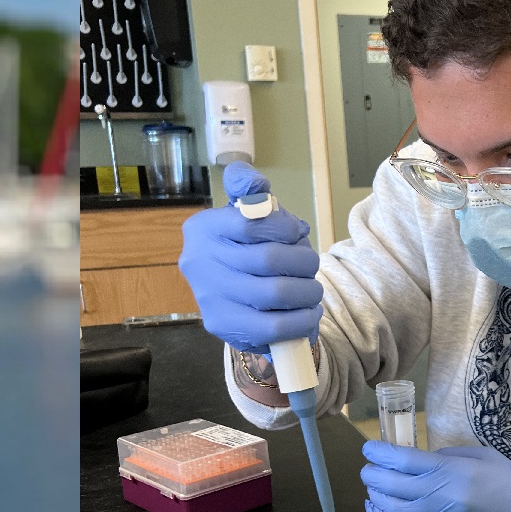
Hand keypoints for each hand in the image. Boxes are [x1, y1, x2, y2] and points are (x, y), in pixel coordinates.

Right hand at [178, 162, 322, 352]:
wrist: (231, 295)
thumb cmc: (245, 246)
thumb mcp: (245, 211)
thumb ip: (250, 188)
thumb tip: (255, 184)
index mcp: (203, 227)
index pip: (253, 222)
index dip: (286, 228)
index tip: (297, 234)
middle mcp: (198, 262)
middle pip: (269, 259)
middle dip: (303, 262)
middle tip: (311, 265)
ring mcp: (209, 298)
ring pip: (275, 293)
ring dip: (307, 291)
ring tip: (312, 290)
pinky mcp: (223, 327)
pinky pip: (273, 328)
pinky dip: (301, 320)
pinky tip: (307, 313)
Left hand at [360, 442, 510, 511]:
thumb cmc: (509, 484)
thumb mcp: (482, 456)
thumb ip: (447, 455)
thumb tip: (418, 460)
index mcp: (452, 471)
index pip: (404, 460)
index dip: (381, 454)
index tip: (369, 448)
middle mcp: (441, 495)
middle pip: (392, 484)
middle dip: (373, 474)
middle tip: (368, 467)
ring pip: (392, 508)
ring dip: (375, 495)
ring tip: (372, 486)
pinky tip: (375, 509)